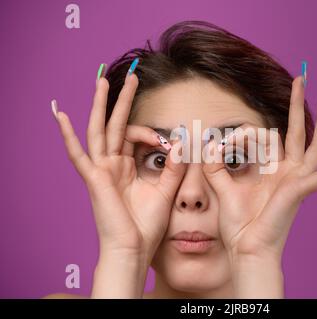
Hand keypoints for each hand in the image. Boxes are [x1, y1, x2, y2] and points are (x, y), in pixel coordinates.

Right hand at [52, 74, 185, 290]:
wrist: (134, 249)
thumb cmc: (146, 225)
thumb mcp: (166, 190)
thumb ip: (175, 167)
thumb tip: (184, 142)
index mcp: (127, 167)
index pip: (136, 137)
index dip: (152, 133)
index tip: (168, 141)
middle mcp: (112, 165)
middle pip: (116, 125)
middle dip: (122, 100)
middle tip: (130, 77)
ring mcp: (101, 170)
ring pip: (99, 131)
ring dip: (101, 106)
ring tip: (102, 81)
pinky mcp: (94, 179)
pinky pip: (78, 155)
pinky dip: (68, 135)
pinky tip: (60, 115)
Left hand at [203, 75, 316, 264]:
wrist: (246, 250)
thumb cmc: (239, 225)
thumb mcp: (222, 189)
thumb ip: (215, 166)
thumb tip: (209, 146)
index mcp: (272, 170)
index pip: (263, 138)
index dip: (239, 137)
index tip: (220, 146)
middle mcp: (288, 172)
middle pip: (297, 132)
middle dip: (299, 105)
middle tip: (303, 79)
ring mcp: (297, 180)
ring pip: (315, 143)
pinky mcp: (299, 190)